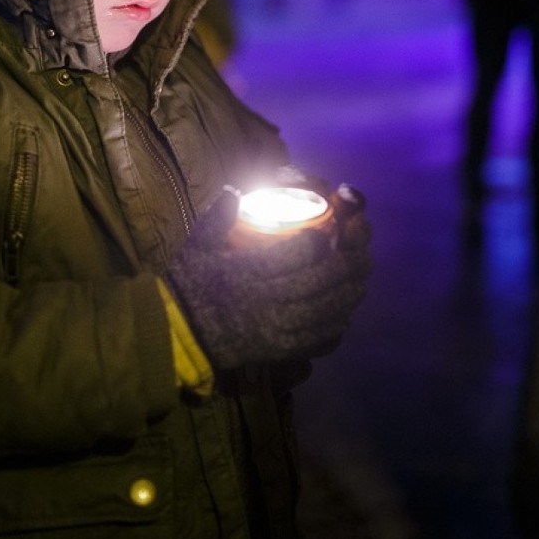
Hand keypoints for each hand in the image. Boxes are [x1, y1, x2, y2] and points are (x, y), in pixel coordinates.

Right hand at [168, 201, 366, 369]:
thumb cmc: (188, 285)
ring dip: (346, 296)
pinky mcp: (275, 348)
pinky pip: (312, 339)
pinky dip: (332, 327)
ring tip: (360, 282)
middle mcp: (265, 299)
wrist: (177, 333)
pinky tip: (343, 317)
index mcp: (247, 270)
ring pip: (321, 311)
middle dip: (344, 267)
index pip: (293, 254)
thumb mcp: (197, 246)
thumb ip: (217, 219)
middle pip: (317, 282)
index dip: (316, 243)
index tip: (326, 233)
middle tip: (361, 254)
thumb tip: (234, 190)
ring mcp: (273, 327)